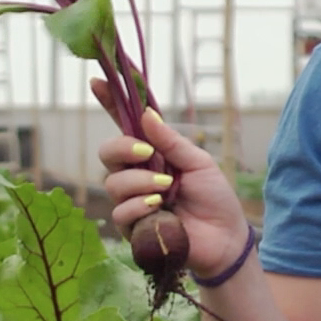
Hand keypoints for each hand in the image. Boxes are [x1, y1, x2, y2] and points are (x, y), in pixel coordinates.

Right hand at [91, 79, 249, 279]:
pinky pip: (120, 212)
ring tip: (165, 190)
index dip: (109, 102)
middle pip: (107, 152)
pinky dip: (138, 206)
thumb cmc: (214, 198)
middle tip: (147, 153)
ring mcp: (131, 200)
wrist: (224, 238)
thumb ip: (171, 141)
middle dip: (123, 149)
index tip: (96, 82)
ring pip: (113, 183)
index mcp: (152, 153)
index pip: (124, 124)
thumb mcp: (198, 162)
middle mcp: (136, 173)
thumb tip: (146, 114)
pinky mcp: (132, 227)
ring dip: (139, 183)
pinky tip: (159, 207)